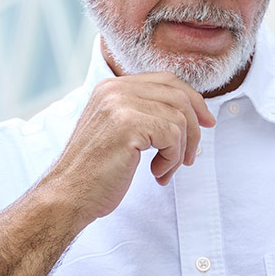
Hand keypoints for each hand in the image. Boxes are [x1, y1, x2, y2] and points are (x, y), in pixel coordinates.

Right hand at [36, 74, 214, 223]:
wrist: (68, 195)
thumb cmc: (95, 172)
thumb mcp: (118, 132)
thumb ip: (143, 114)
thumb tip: (191, 113)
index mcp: (111, 87)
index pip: (166, 80)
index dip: (193, 100)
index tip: (206, 123)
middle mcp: (114, 89)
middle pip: (178, 95)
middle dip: (194, 128)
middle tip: (191, 157)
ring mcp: (120, 104)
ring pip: (179, 118)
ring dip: (180, 150)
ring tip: (163, 170)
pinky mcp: (128, 125)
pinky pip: (173, 136)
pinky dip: (172, 159)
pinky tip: (155, 173)